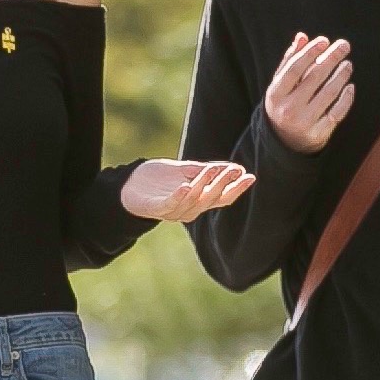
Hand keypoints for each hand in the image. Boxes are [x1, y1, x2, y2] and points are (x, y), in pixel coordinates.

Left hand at [119, 158, 257, 223]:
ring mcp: (174, 210)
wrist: (130, 185)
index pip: (223, 197)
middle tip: (233, 170)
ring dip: (204, 185)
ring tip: (210, 169)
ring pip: (194, 200)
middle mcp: (190, 209)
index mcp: (199, 200)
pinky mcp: (157, 208)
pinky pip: (171, 205)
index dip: (237, 188)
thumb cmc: (159, 179)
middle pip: (212, 199)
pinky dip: (179, 197)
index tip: (250, 176)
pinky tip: (186, 186)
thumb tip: (234, 168)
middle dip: (223, 184)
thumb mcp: (186, 171)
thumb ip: (206, 171)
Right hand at [261, 33, 354, 154]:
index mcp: (276, 94)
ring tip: (348, 64)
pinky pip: (336, 113)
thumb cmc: (284, 104)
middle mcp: (288, 109)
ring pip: (328, 94)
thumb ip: (290, 60)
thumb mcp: (281, 84)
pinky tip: (350, 86)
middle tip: (344, 45)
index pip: (295, 69)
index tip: (325, 40)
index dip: (310, 53)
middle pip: (314, 78)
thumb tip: (302, 37)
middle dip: (331, 59)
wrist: (284, 141)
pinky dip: (346, 99)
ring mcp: (303, 122)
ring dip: (341, 76)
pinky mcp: (318, 133)